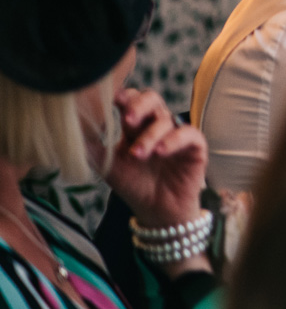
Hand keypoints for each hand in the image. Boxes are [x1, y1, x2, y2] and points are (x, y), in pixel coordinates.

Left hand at [101, 88, 207, 231]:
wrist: (156, 210)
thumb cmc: (133, 185)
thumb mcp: (107, 165)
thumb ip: (91, 147)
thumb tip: (68, 130)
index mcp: (135, 126)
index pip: (131, 101)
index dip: (124, 97)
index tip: (112, 99)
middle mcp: (156, 125)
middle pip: (152, 99)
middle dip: (139, 105)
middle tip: (127, 118)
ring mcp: (176, 133)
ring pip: (166, 119)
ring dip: (150, 135)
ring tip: (138, 154)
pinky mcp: (195, 146)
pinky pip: (188, 133)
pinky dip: (174, 139)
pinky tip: (160, 151)